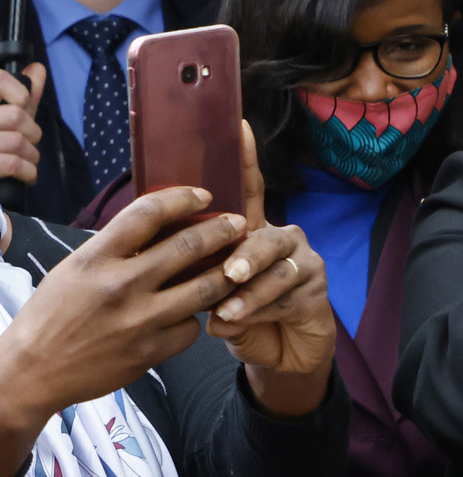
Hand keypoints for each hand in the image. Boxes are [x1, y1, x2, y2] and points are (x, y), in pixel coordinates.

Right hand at [0, 63, 44, 184]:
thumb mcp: (9, 114)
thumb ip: (26, 92)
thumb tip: (37, 68)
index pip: (0, 80)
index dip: (20, 93)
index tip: (21, 105)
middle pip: (17, 116)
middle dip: (33, 133)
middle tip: (28, 142)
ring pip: (17, 142)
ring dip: (32, 156)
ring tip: (27, 160)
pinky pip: (13, 164)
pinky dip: (28, 172)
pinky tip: (26, 173)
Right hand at [0, 185, 245, 476]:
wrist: (34, 370)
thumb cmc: (49, 315)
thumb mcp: (72, 270)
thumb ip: (111, 250)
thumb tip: (152, 230)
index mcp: (96, 258)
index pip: (148, 213)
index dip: (182, 198)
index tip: (201, 195)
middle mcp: (121, 284)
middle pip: (187, 246)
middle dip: (220, 230)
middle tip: (238, 223)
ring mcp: (140, 320)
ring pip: (203, 288)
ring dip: (226, 271)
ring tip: (237, 263)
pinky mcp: (151, 352)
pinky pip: (190, 328)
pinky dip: (195, 318)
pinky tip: (192, 313)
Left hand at [207, 122, 335, 414]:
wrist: (275, 351)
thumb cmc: (232, 312)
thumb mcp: (205, 287)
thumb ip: (191, 266)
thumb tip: (159, 256)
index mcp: (248, 227)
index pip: (247, 188)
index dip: (245, 158)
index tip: (238, 125)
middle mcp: (278, 234)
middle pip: (264, 234)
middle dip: (245, 254)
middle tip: (227, 274)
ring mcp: (301, 258)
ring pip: (277, 266)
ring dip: (249, 291)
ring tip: (226, 310)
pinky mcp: (316, 286)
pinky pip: (289, 293)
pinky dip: (260, 309)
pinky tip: (238, 320)